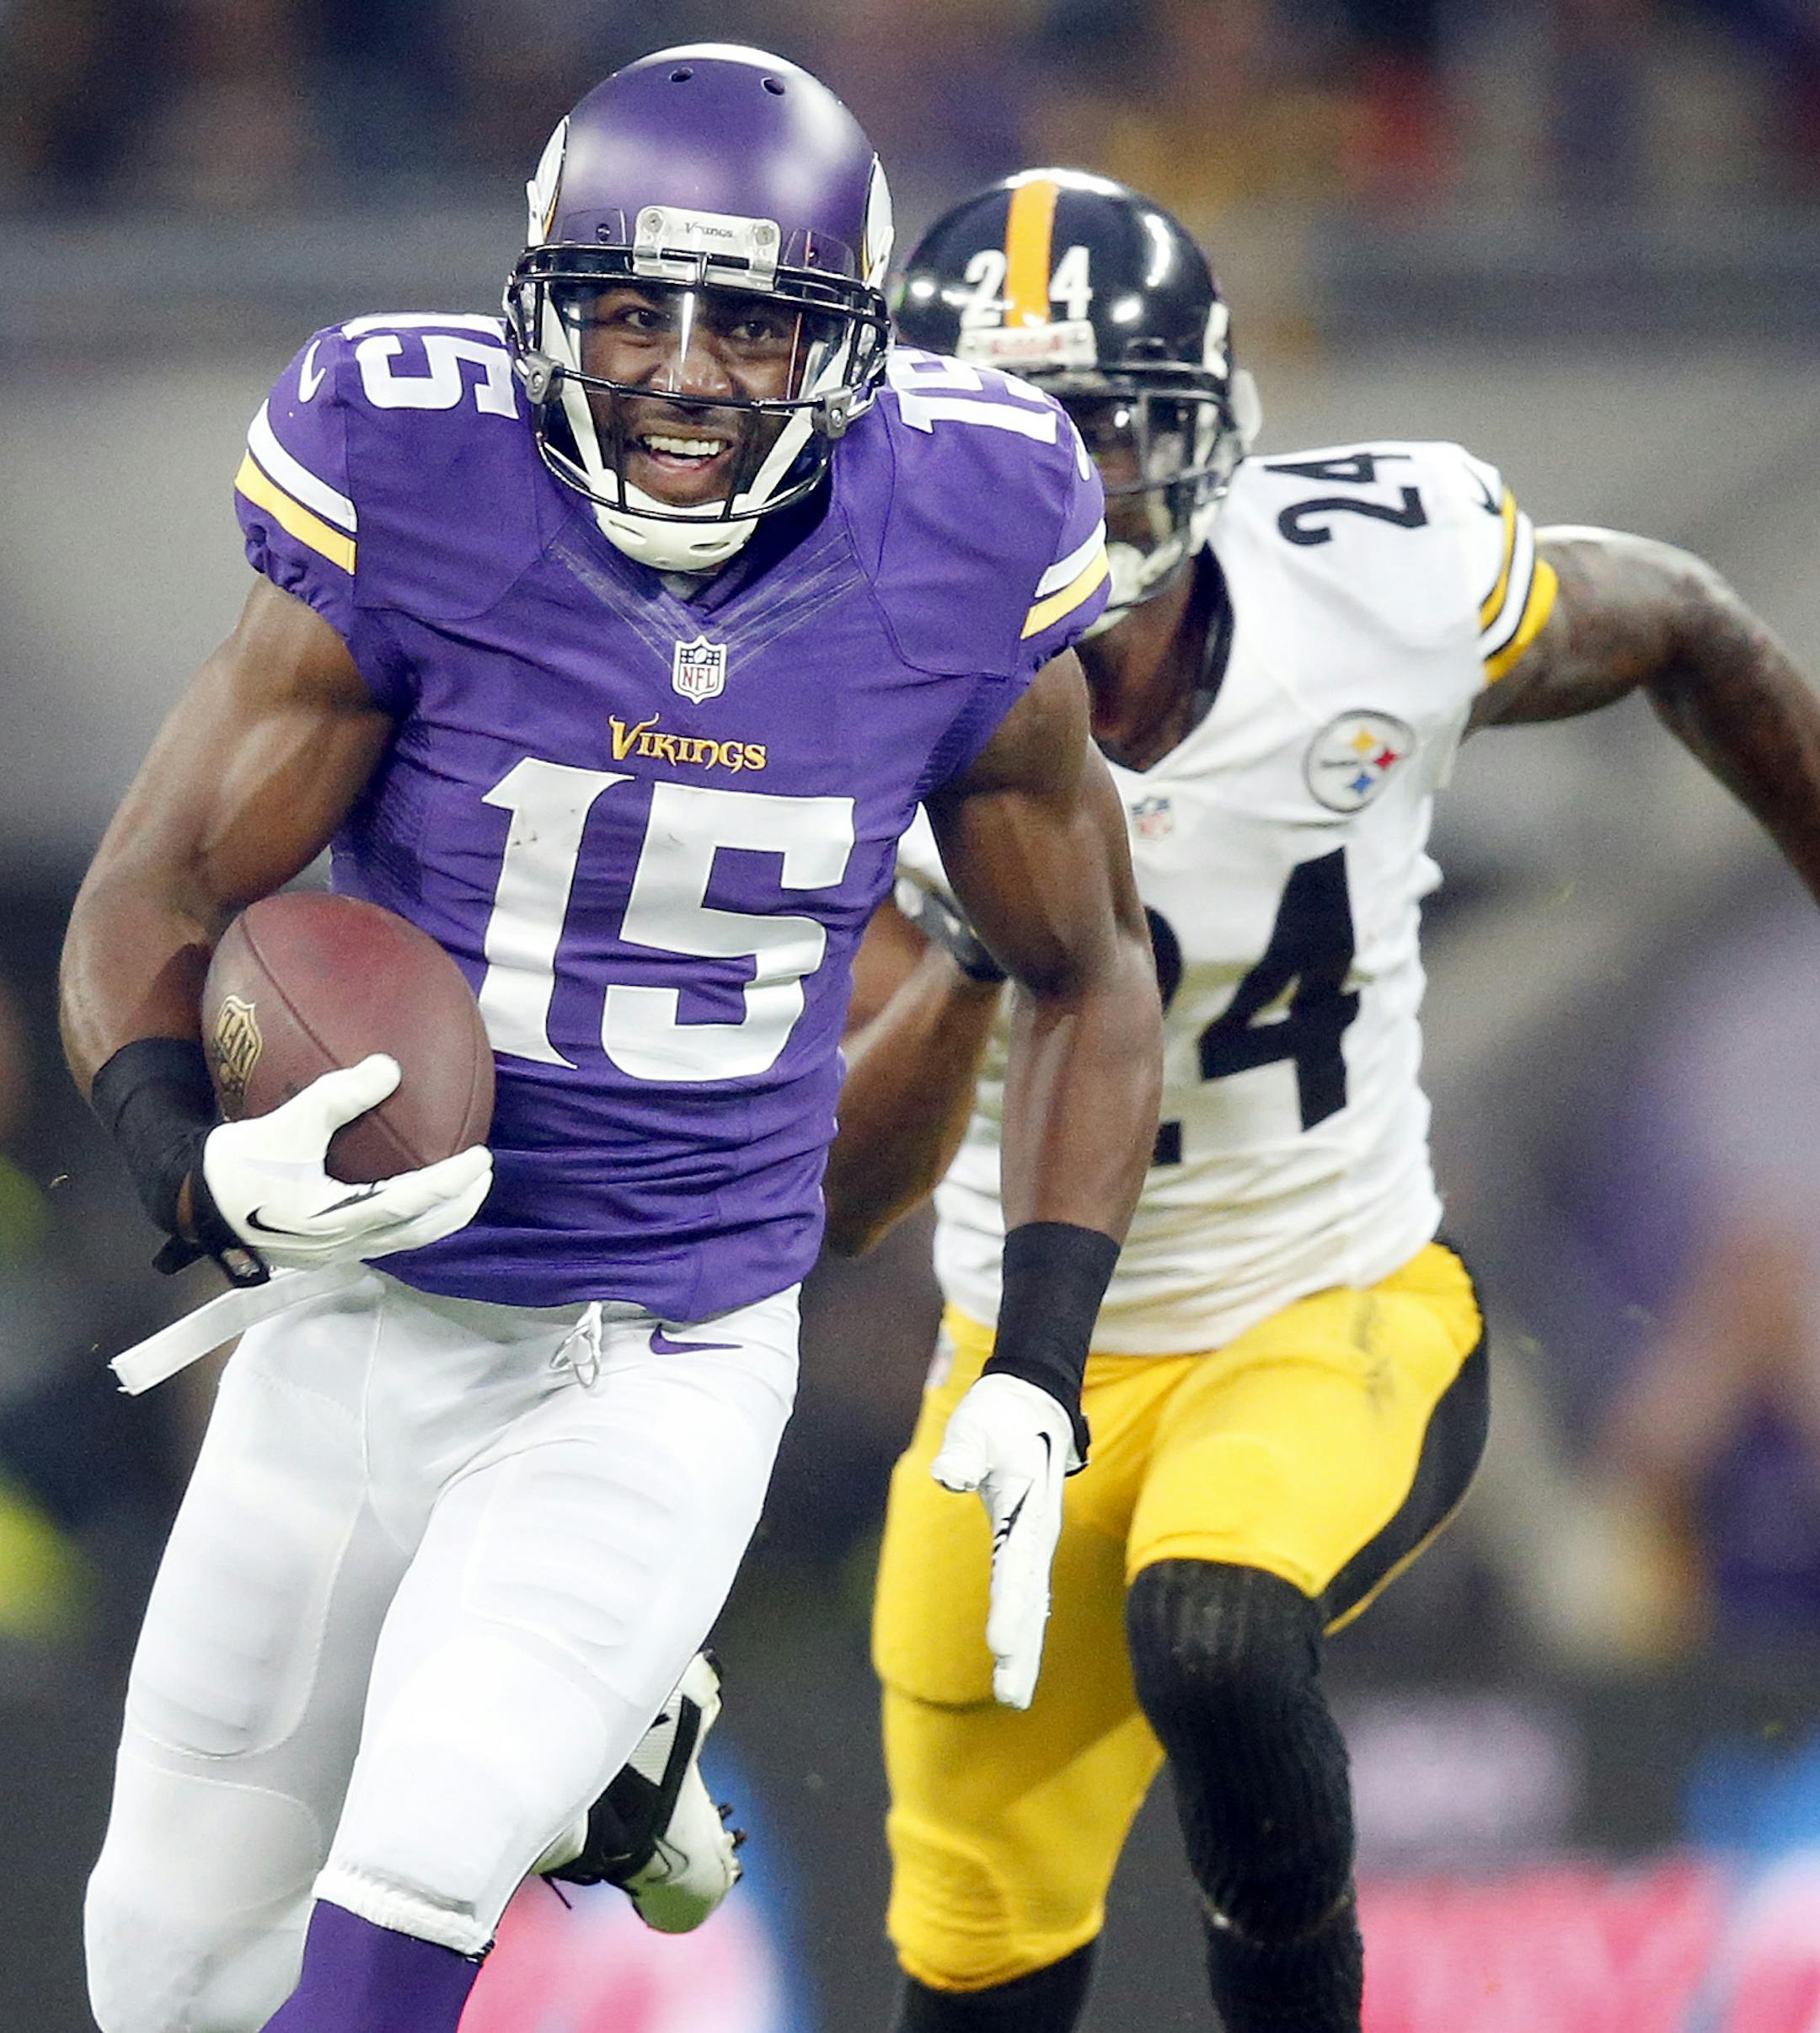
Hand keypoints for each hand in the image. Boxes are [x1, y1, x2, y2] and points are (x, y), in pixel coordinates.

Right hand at [200, 1054, 491, 1269]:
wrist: (193, 1200)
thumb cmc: (240, 1164)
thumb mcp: (289, 1124)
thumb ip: (338, 1096)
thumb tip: (390, 1067)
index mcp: (339, 1218)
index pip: (414, 1202)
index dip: (453, 1182)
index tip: (482, 1158)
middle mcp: (343, 1243)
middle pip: (419, 1233)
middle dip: (458, 1207)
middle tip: (484, 1176)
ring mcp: (333, 1251)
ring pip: (402, 1240)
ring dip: (436, 1216)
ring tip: (460, 1190)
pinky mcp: (322, 1248)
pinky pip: (379, 1236)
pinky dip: (407, 1217)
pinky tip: (409, 1195)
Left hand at [929, 1370, 1079, 1708]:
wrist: (1032, 1403)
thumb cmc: (998, 1416)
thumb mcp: (975, 1425)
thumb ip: (963, 1452)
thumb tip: (945, 1475)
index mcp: (1028, 1508)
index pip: (1016, 1566)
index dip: (1010, 1607)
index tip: (1003, 1646)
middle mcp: (1038, 1533)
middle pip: (1031, 1599)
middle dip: (1023, 1646)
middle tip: (1011, 1695)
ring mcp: (1036, 1540)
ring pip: (1034, 1602)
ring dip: (1025, 1648)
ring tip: (1014, 1696)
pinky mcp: (1028, 1542)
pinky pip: (1029, 1592)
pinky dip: (1025, 1625)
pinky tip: (1019, 1658)